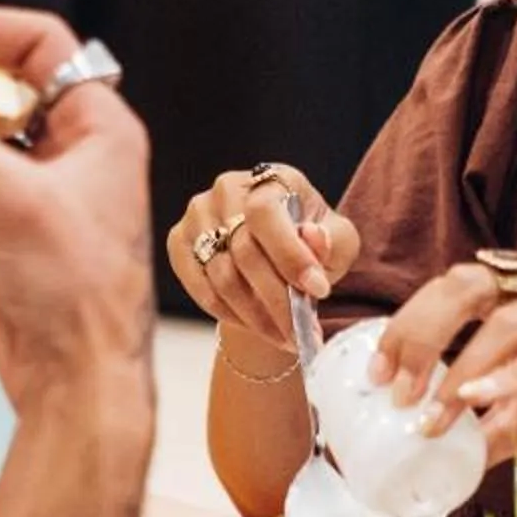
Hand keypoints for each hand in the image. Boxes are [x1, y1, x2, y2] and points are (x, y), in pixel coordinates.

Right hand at [163, 163, 361, 347]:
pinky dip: (230, 314)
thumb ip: (333, 240)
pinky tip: (256, 326)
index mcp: (271, 180)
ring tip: (285, 337)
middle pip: (244, 252)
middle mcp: (227, 191)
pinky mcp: (179, 242)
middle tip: (302, 333)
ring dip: (256, 316)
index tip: (318, 291)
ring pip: (222, 277)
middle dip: (278, 300)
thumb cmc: (311, 243)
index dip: (289, 254)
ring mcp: (198, 215)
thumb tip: (313, 237)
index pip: (265, 213)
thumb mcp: (338, 240)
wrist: (275, 252)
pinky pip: (201, 288)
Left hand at [372, 255, 516, 472]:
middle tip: (395, 390)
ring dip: (468, 369)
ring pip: (511, 318)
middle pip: (467, 287)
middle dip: (422, 338)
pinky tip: (488, 398)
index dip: (408, 329)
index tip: (376, 377)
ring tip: (436, 414)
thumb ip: (487, 427)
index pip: (449, 292)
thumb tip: (429, 455)